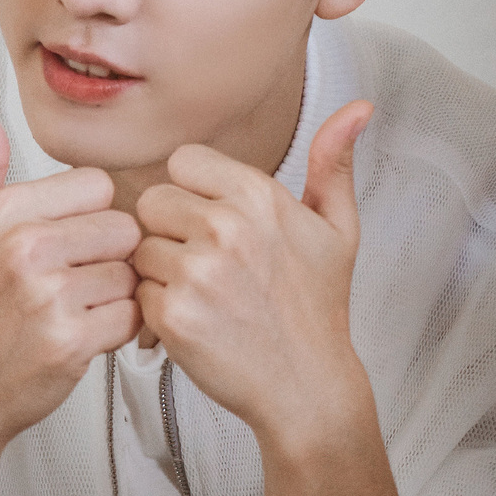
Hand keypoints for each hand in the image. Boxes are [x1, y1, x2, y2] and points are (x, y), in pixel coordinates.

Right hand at [0, 92, 141, 463]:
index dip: (91, 214)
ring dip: (117, 292)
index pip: (97, 184)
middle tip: (78, 277)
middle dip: (110, 253)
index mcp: (3, 211)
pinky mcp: (71, 340)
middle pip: (123, 225)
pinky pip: (132, 314)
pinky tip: (86, 332)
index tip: (68, 238)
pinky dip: (119, 328)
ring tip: (80, 306)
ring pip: (131, 271)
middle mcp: (25, 247)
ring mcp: (48, 295)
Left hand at [131, 100, 372, 445]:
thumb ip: (334, 162)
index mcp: (259, 196)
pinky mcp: (173, 314)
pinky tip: (194, 318)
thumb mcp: (337, 228)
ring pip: (141, 245)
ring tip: (203, 292)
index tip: (212, 217)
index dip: (193, 190)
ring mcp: (197, 272)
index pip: (183, 161)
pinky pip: (138, 289)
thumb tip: (358, 109)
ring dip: (161, 269)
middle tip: (205, 259)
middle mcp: (226, 227)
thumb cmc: (318, 308)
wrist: (308, 387)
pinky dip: (156, 307)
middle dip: (170, 228)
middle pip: (151, 200)